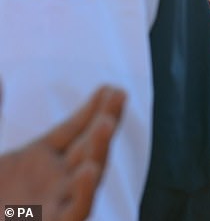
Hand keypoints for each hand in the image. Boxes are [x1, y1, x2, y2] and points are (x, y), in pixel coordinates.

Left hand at [0, 86, 125, 220]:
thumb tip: (0, 79)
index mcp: (39, 160)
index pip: (74, 129)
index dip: (91, 108)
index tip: (110, 88)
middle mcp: (56, 180)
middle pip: (88, 145)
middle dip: (105, 119)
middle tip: (118, 96)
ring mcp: (58, 204)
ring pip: (89, 175)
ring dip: (99, 149)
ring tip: (107, 123)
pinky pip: (76, 211)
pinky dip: (84, 193)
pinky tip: (88, 172)